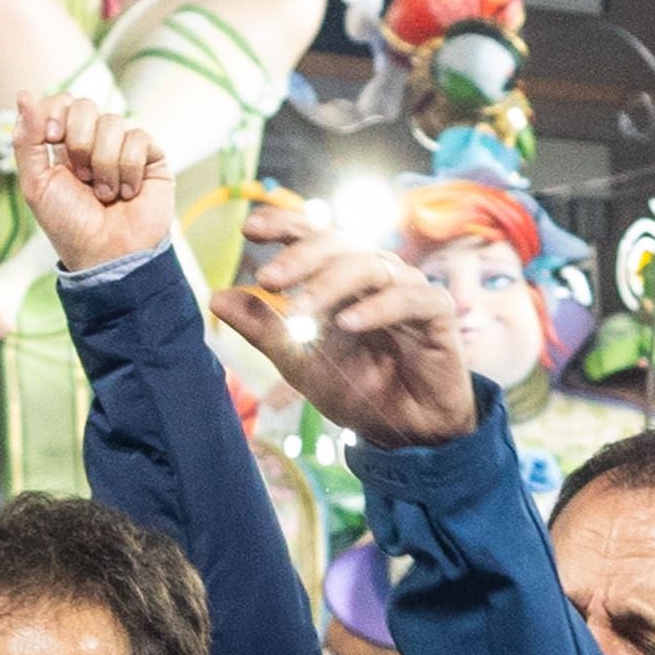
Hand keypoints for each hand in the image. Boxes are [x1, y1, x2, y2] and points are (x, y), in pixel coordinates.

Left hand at [15, 96, 174, 276]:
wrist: (106, 254)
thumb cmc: (69, 224)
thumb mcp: (36, 183)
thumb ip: (27, 139)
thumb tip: (24, 95)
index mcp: (65, 143)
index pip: (62, 102)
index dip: (55, 113)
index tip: (51, 137)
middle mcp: (95, 140)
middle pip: (86, 105)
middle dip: (78, 142)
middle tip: (81, 176)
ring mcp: (124, 146)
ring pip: (113, 121)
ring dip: (103, 164)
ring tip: (104, 193)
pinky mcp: (151, 156)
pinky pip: (138, 138)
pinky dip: (127, 169)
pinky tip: (127, 192)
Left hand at [214, 223, 471, 449]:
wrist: (403, 431)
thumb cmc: (356, 387)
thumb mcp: (298, 360)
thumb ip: (263, 328)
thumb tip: (216, 297)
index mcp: (340, 277)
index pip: (312, 235)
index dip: (284, 223)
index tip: (248, 228)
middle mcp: (375, 274)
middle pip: (339, 244)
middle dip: (301, 257)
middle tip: (268, 279)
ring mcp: (408, 289)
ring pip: (370, 265)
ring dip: (330, 285)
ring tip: (299, 311)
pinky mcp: (437, 313)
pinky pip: (411, 298)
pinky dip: (378, 307)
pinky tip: (349, 323)